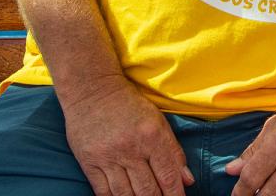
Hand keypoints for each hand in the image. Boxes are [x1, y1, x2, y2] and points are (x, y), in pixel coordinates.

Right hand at [60, 75, 193, 195]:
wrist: (93, 90)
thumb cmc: (129, 105)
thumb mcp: (158, 121)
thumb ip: (173, 151)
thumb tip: (187, 180)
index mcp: (152, 136)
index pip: (168, 175)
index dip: (175, 195)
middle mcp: (131, 149)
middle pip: (148, 190)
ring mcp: (108, 157)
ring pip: (126, 195)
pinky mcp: (89, 162)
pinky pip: (103, 192)